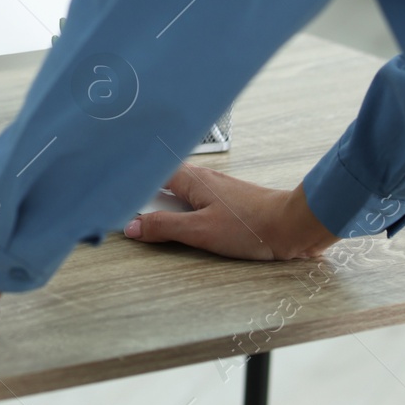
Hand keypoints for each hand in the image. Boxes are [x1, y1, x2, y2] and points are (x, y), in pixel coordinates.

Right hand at [123, 165, 339, 260]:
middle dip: (142, 188)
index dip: (131, 179)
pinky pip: (193, 201)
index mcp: (191, 179)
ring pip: (178, 191)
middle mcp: (202, 178)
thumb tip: (133, 227)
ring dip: (161, 200)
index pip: (151, 172)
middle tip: (119, 198)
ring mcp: (216, 190)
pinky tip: (178, 221)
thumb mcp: (200, 231)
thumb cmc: (252, 226)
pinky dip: (179, 209)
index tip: (111, 186)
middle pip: (163, 180)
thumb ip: (165, 228)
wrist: (293, 226)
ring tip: (142, 211)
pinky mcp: (227, 203)